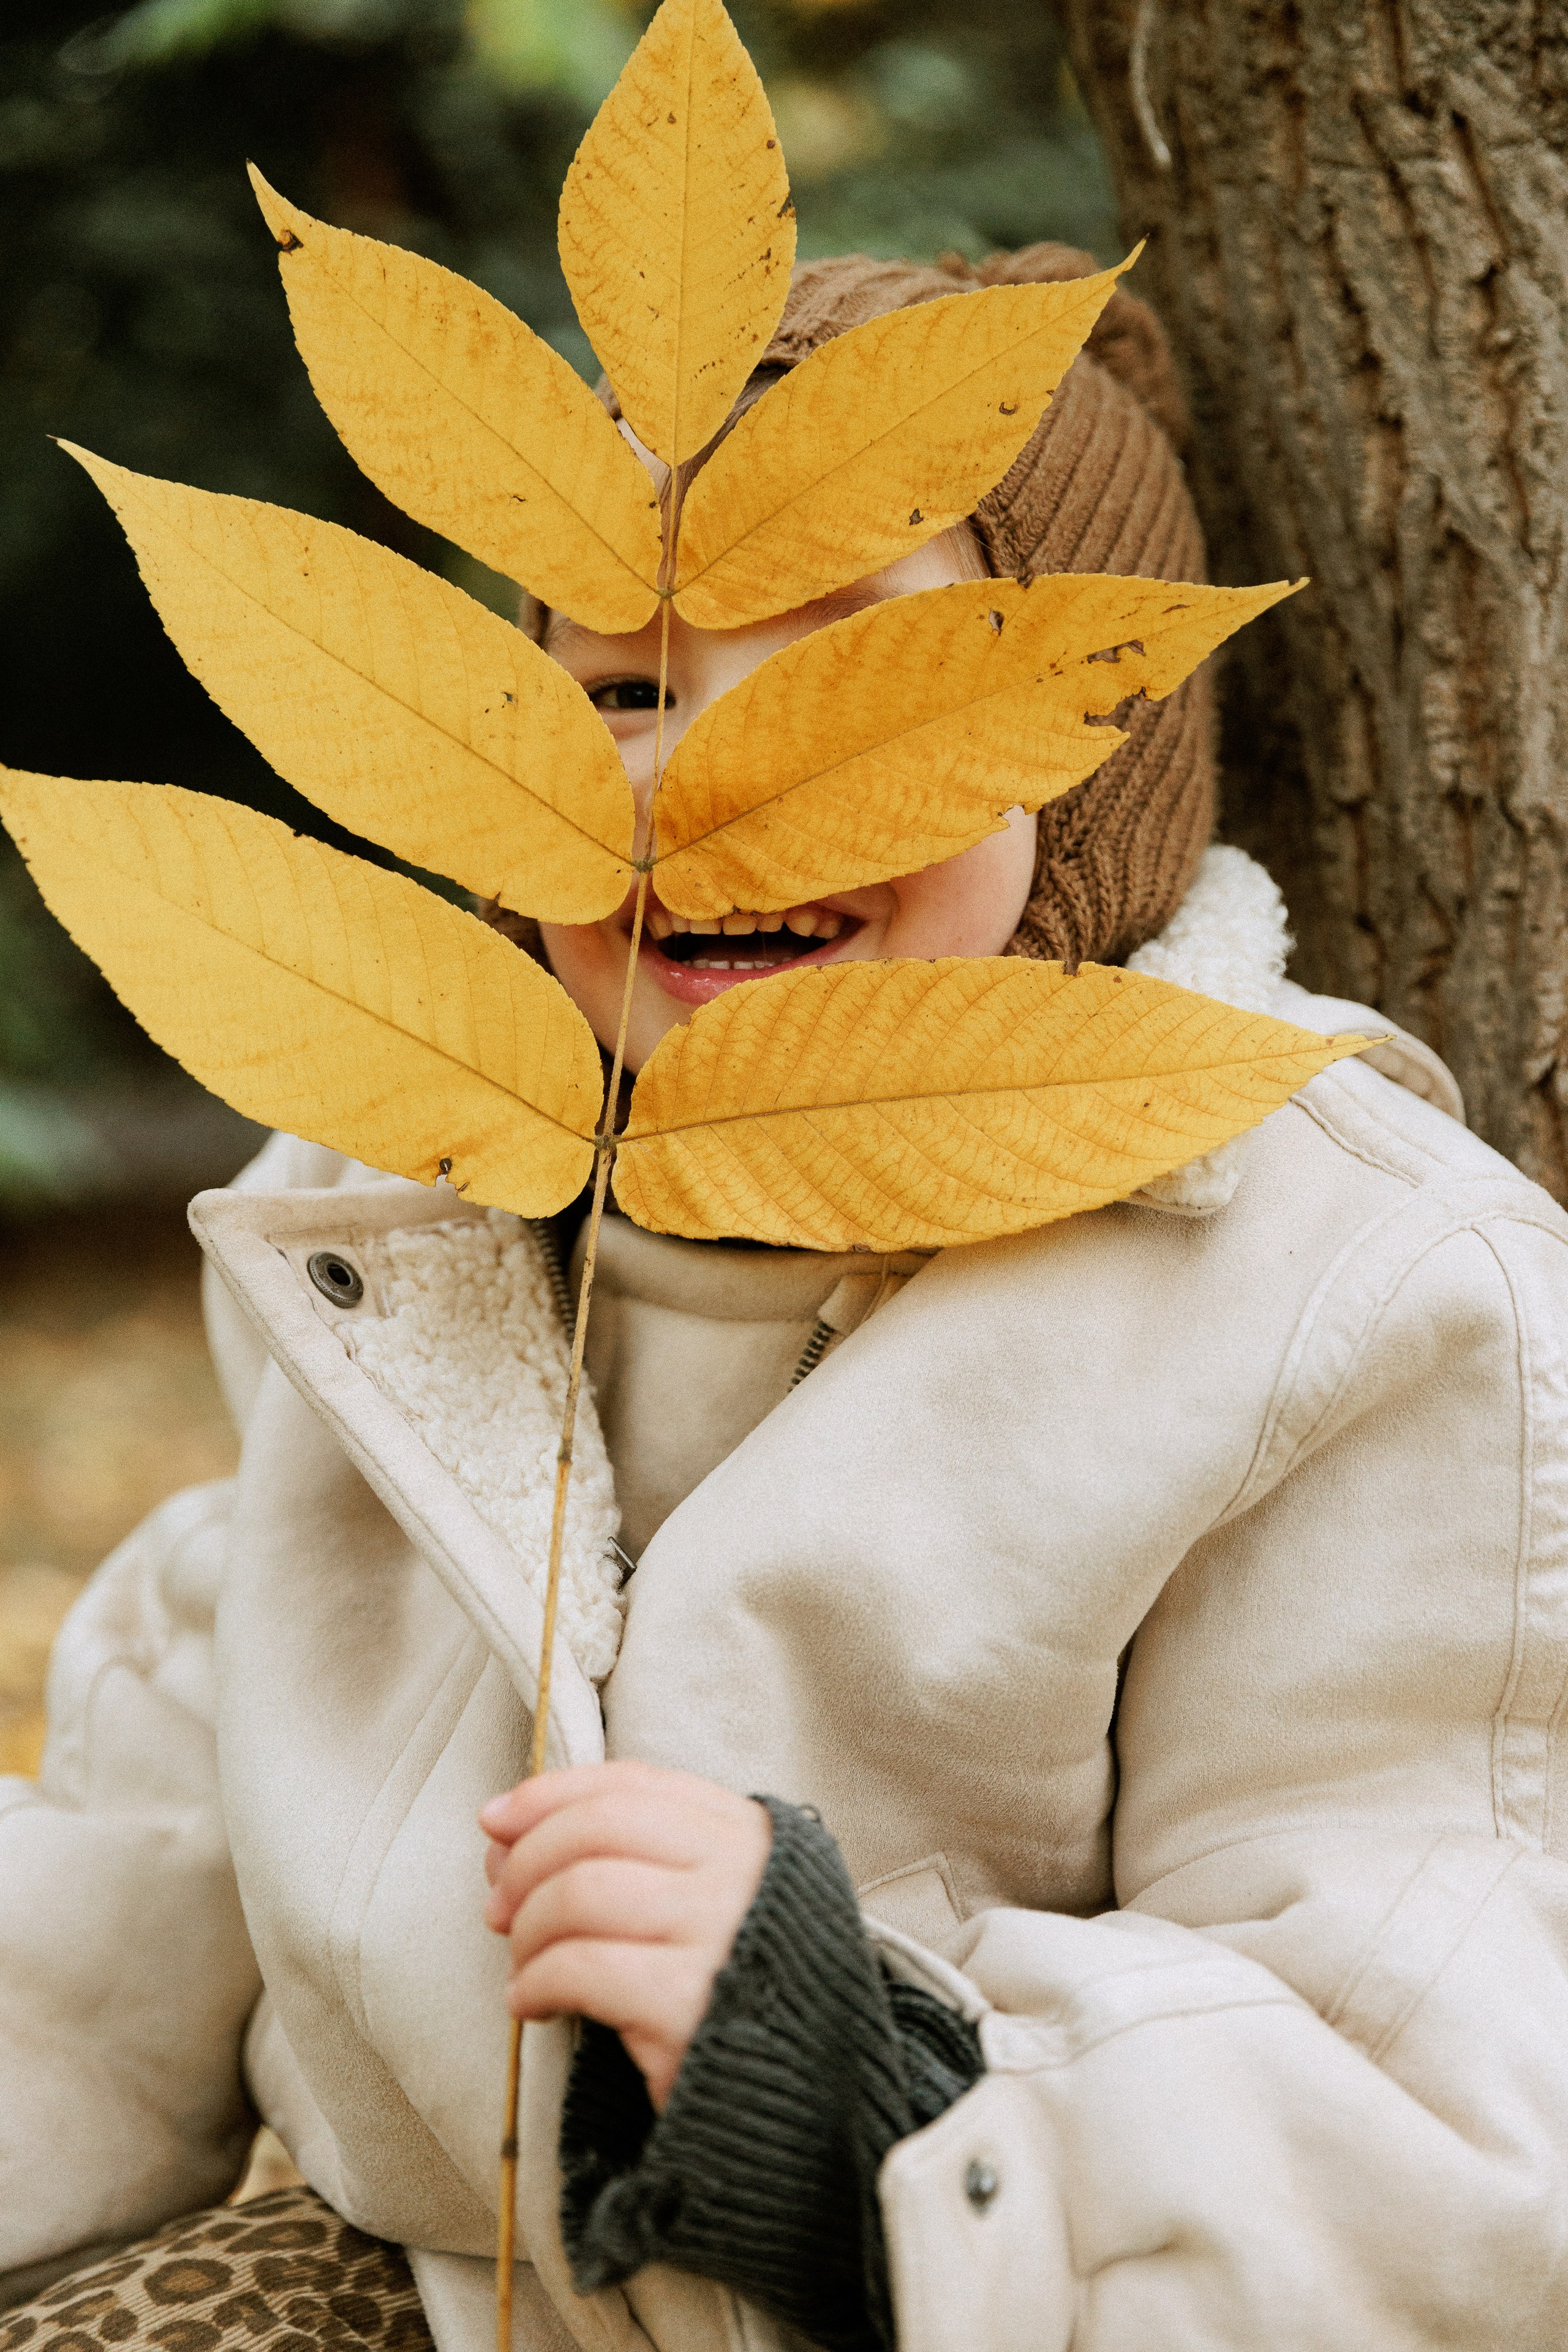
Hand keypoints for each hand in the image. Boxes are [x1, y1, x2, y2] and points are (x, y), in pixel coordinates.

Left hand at [480, 1760, 771, 2110]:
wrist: (807, 2103)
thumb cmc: (737, 1996)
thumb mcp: (703, 1906)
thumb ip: (625, 1862)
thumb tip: (505, 1841)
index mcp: (747, 1836)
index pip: (633, 1786)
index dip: (552, 1794)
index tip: (497, 1819)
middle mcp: (739, 1871)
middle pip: (598, 1829)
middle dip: (528, 1862)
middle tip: (498, 1906)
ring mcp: (719, 1933)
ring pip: (581, 1891)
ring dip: (529, 1927)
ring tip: (524, 1964)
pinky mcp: (690, 2005)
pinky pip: (581, 1967)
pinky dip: (536, 1981)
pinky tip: (532, 2003)